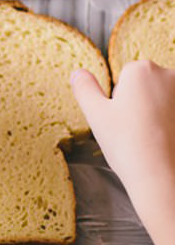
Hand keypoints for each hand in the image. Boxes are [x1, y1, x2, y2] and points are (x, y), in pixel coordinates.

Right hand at [71, 60, 174, 236]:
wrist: (161, 174)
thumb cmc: (127, 144)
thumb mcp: (95, 114)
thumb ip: (85, 88)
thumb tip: (78, 72)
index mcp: (141, 69)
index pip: (125, 76)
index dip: (119, 99)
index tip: (121, 119)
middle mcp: (169, 74)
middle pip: (147, 84)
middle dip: (140, 102)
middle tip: (133, 129)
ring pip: (164, 98)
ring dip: (157, 112)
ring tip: (149, 136)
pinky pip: (173, 112)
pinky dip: (169, 122)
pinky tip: (164, 139)